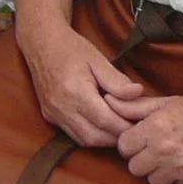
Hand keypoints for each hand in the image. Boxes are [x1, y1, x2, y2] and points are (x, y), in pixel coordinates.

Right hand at [16, 18, 147, 148]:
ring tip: (120, 127)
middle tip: (134, 128)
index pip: (106, 121)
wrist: (40, 43)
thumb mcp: (97, 59)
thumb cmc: (71, 48)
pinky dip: (91, 135)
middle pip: (95, 137)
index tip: (141, 123)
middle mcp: (61, 107)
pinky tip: (102, 125)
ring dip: (104, 139)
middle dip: (117, 137)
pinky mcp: (49, 116)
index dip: (126, 126)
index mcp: (75, 91)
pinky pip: (74, 135)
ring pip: (84, 140)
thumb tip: (138, 93)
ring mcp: (53, 114)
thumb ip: (117, 80)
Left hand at [113, 90, 182, 183]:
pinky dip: (181, 178)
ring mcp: (180, 168)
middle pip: (134, 168)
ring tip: (174, 156)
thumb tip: (107, 101)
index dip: (131, 143)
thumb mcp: (168, 102)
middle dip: (142, 159)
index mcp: (155, 128)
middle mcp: (165, 150)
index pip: (123, 146)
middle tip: (157, 149)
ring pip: (153, 181)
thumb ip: (135, 106)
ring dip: (160, 171)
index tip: (142, 138)